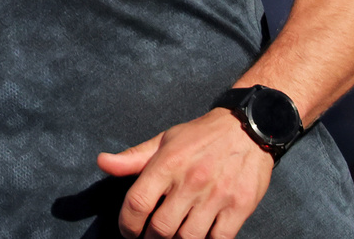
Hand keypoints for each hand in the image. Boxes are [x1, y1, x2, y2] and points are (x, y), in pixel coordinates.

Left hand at [97, 108, 273, 238]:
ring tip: (177, 234)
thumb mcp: (166, 140)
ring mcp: (217, 194)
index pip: (137, 203)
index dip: (127, 225)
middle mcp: (192, 179)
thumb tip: (102, 162)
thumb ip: (134, 157)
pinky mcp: (240, 206)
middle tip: (154, 235)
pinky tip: (202, 234)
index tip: (129, 231)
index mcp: (169, 162)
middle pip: (160, 229)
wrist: (250, 126)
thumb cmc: (203, 136)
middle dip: (152, 238)